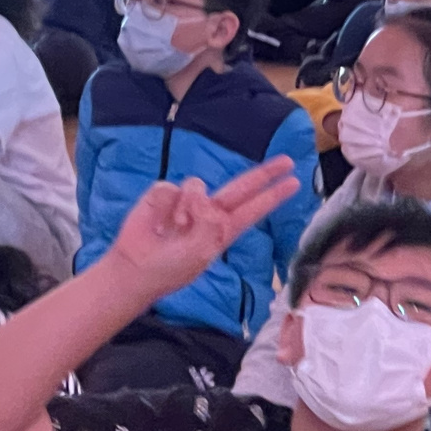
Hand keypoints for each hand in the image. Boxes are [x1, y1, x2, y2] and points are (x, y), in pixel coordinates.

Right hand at [102, 159, 300, 299]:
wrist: (136, 270)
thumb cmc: (171, 268)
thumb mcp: (200, 253)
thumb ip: (210, 225)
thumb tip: (204, 199)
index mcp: (224, 228)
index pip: (254, 208)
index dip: (273, 195)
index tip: (294, 182)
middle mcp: (209, 212)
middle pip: (241, 186)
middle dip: (264, 173)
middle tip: (286, 161)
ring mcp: (186, 202)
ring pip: (197, 186)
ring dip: (187, 206)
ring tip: (175, 229)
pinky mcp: (162, 196)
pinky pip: (170, 188)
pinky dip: (166, 205)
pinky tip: (159, 222)